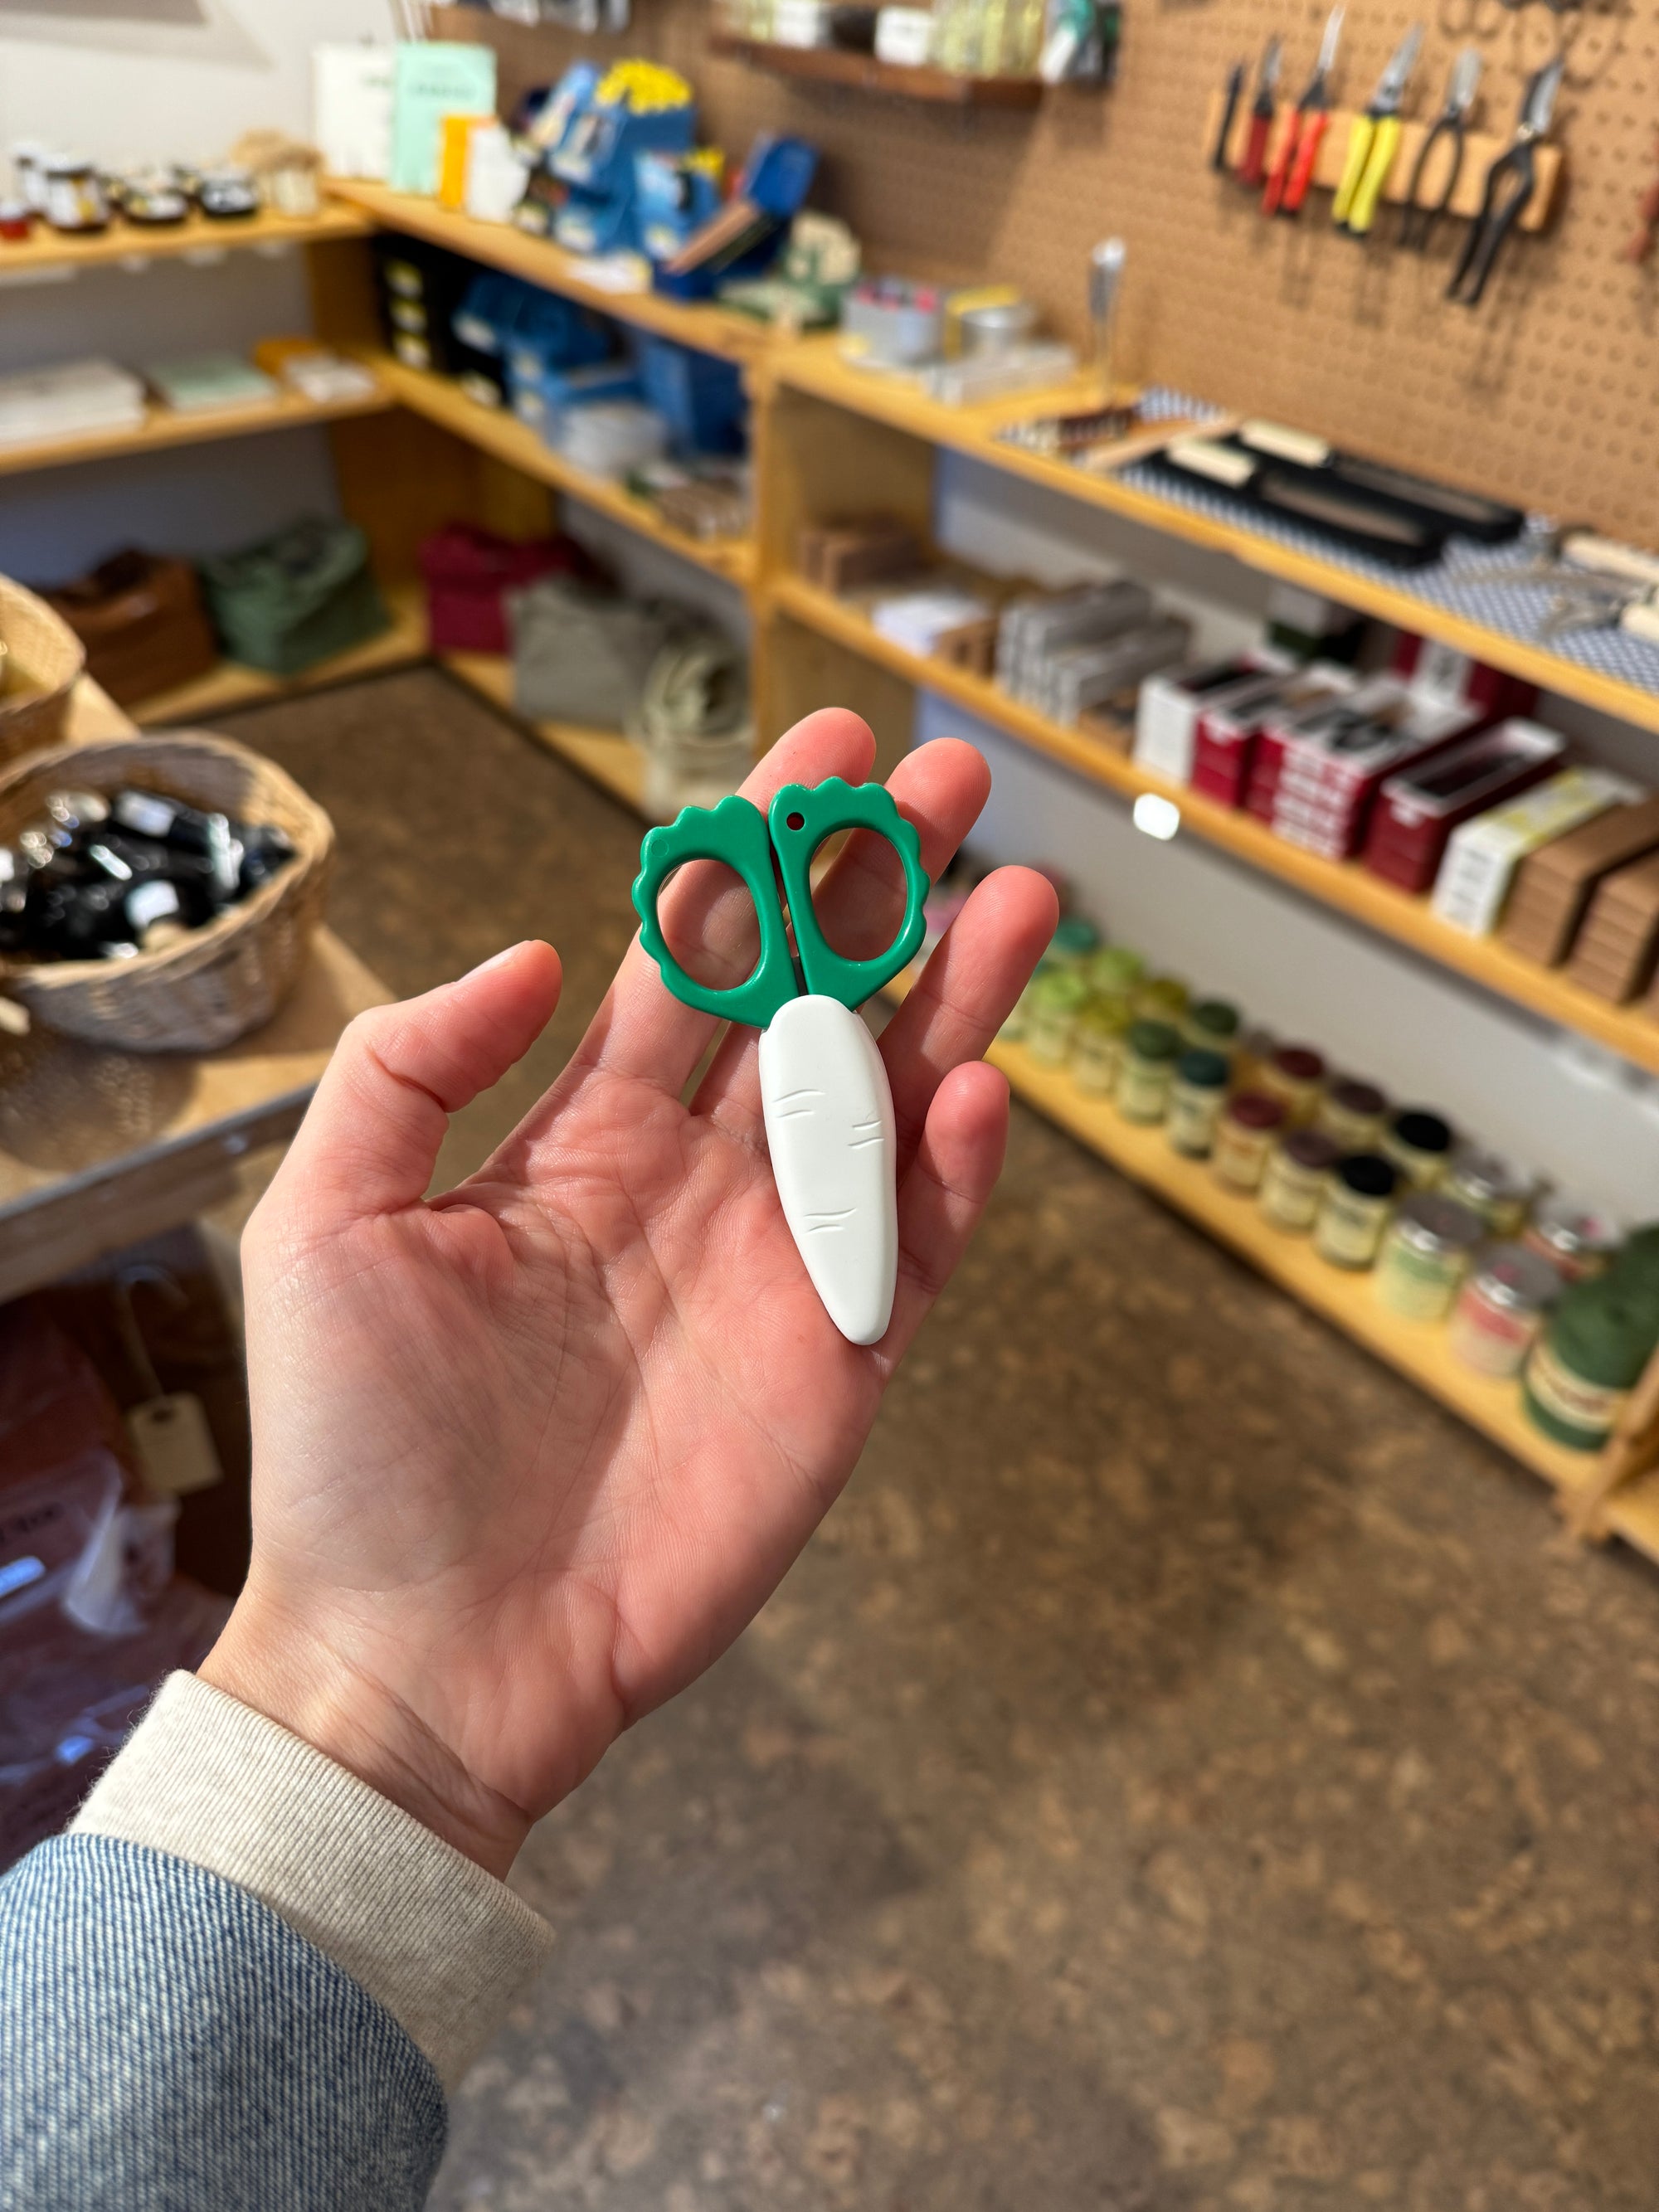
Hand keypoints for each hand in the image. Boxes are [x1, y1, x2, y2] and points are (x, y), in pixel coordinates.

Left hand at [201, 712, 1055, 1874]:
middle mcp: (696, 1182)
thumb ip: (412, 1067)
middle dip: (886, 890)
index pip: (695, 961)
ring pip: (891, 1103)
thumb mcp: (329, 1221)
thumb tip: (542, 953)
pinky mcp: (838, 1366)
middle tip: (953, 779)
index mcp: (584, 1136)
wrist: (431, 1651)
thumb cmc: (359, 1450)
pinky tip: (981, 1085)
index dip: (760, 855)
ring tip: (1021, 894)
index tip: (819, 754)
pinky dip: (960, 1170)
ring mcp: (778, 1270)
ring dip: (958, 998)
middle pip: (818, 1003)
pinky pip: (921, 1247)